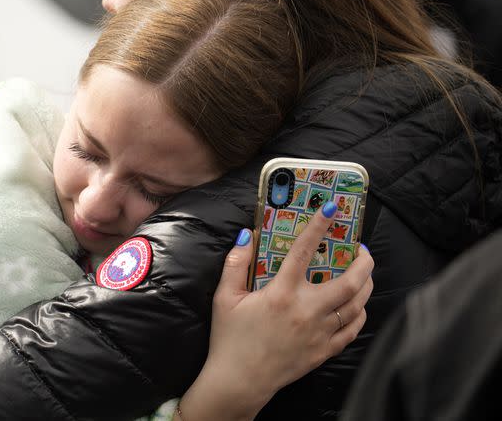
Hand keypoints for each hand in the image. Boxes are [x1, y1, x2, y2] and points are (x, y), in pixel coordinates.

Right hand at [177, 202, 373, 420]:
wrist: (239, 381)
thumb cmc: (229, 339)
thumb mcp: (224, 298)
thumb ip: (235, 263)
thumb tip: (245, 236)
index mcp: (280, 294)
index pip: (304, 251)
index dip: (319, 227)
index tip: (331, 210)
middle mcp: (306, 311)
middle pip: (349, 282)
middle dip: (363, 262)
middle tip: (361, 249)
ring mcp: (319, 333)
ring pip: (357, 305)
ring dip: (366, 285)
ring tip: (363, 273)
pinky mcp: (323, 351)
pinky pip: (353, 329)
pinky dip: (360, 313)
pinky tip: (357, 305)